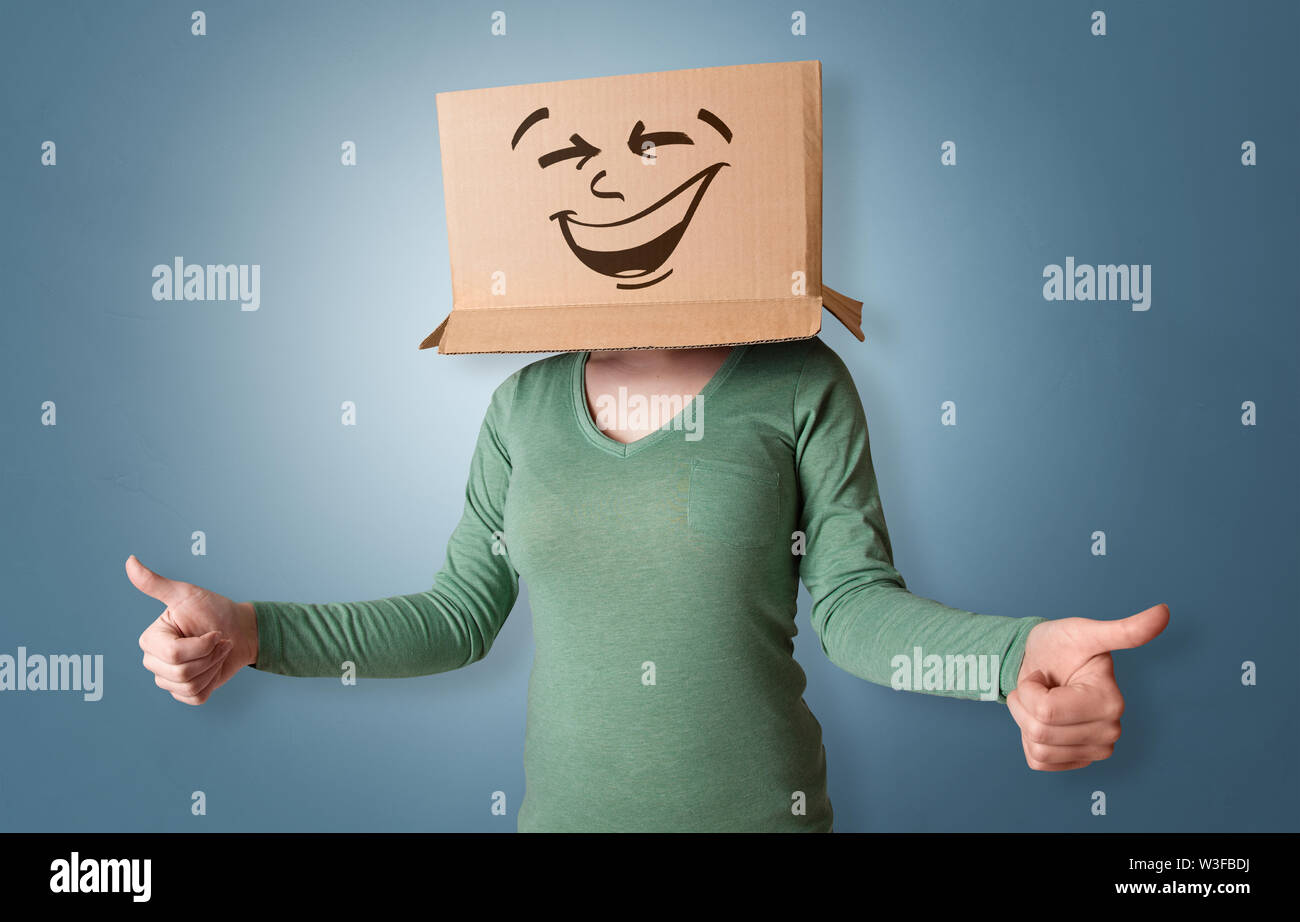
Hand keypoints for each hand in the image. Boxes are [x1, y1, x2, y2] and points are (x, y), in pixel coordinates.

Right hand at [126, 555, 258, 704]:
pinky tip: (213, 668)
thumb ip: (156, 583)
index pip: (175, 654)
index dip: (203, 645)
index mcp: (151, 640)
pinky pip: (195, 698)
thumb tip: (129, 561)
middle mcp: (154, 661)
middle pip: (181, 673)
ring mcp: (167, 679)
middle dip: (210, 656)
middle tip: (219, 642)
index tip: (214, 632)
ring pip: (189, 686)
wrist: (240, 631)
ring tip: (218, 652)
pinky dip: (212, 683)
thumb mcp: (187, 594)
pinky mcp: (183, 693)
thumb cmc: (214, 610)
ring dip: (213, 668)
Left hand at [1008, 603, 1168, 770]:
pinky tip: (1044, 719)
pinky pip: (1037, 761)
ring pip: (1037, 747)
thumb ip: (1123, 630)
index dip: (1031, 688)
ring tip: (1040, 699)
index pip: (1046, 710)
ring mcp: (1094, 751)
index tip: (1045, 673)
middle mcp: (1109, 732)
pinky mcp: (1076, 762)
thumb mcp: (1084, 634)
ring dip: (1025, 719)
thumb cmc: (1061, 645)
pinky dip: (1028, 739)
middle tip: (1041, 685)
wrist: (1041, 663)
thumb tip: (1164, 612)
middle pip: (1040, 732)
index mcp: (1112, 704)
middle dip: (1025, 703)